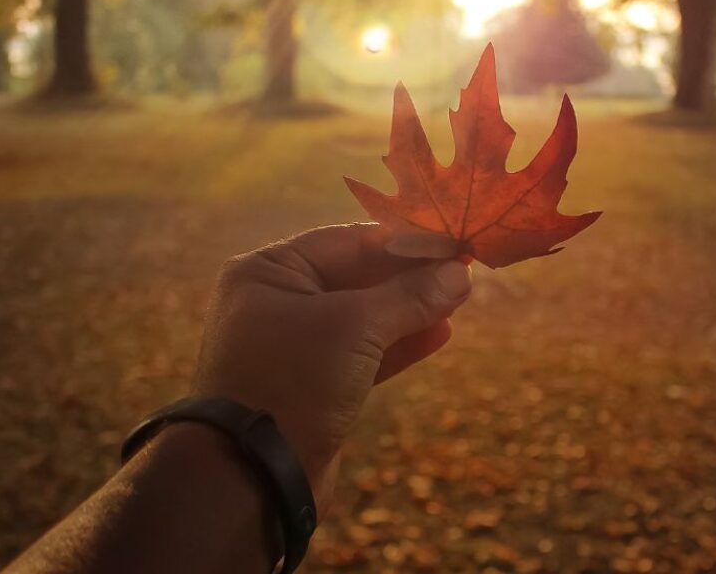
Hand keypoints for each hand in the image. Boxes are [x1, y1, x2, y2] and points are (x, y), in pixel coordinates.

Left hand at [194, 223, 470, 517]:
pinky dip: (396, 346)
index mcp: (270, 271)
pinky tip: (438, 334)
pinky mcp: (311, 385)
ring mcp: (293, 347)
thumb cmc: (296, 378)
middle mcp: (276, 302)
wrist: (253, 476)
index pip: (348, 241)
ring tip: (457, 302)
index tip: (451, 242)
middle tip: (462, 273)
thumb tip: (459, 272)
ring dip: (409, 312)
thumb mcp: (356, 326)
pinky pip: (360, 354)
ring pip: (362, 319)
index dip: (404, 241)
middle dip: (409, 278)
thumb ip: (409, 296)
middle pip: (356, 278)